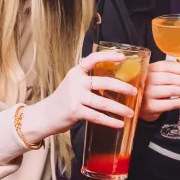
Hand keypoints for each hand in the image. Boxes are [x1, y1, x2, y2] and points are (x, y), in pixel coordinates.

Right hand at [25, 52, 139, 138]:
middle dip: (123, 87)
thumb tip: (115, 81)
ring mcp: (75, 96)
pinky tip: (119, 124)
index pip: (92, 59)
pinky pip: (97, 116)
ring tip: (131, 113)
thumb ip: (89, 80)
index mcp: (76, 72)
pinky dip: (110, 121)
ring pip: (103, 102)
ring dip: (120, 108)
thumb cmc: (64, 100)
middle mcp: (76, 82)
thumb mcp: (74, 84)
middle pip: (104, 82)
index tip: (122, 56)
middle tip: (135, 92)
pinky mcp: (75, 111)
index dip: (108, 56)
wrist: (45, 116)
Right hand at [139, 58, 179, 121]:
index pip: (169, 66)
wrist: (140, 106)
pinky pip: (173, 103)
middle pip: (172, 78)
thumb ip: (174, 70)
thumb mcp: (160, 76)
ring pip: (172, 90)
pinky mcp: (151, 107)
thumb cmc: (152, 88)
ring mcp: (147, 93)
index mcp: (150, 68)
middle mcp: (147, 80)